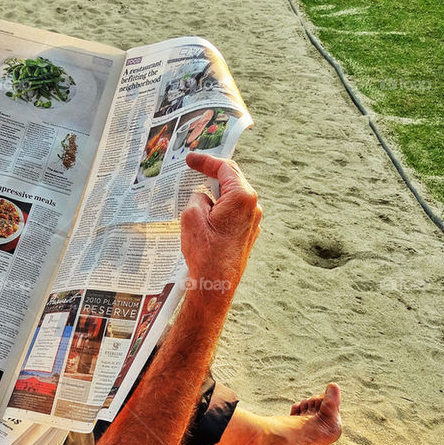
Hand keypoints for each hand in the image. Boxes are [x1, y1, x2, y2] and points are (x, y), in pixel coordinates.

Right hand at [181, 152, 261, 292]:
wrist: (216, 285)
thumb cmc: (204, 252)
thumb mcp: (191, 217)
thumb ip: (197, 198)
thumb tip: (203, 197)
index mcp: (242, 197)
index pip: (225, 168)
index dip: (206, 161)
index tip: (190, 159)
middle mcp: (253, 207)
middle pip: (232, 181)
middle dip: (212, 174)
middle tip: (193, 169)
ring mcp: (253, 222)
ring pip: (232, 199)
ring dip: (215, 194)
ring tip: (196, 194)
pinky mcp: (247, 235)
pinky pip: (233, 214)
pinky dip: (220, 210)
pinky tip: (205, 216)